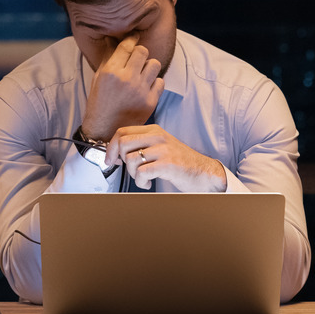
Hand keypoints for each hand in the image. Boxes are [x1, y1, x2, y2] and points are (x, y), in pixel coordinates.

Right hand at [81, 35, 163, 140]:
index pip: (126, 46)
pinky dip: (155, 82)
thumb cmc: (99, 103)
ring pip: (154, 64)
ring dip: (149, 66)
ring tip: (142, 74)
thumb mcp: (98, 78)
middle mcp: (127, 79)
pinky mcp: (150, 102)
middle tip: (136, 59)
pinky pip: (161, 82)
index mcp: (111, 71)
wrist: (104, 130)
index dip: (131, 39)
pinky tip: (146, 87)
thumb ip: (108, 58)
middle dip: (139, 53)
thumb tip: (112, 40)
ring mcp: (140, 90)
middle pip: (142, 51)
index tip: (134, 37)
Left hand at [104, 124, 227, 191]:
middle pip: (123, 143)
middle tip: (130, 170)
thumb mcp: (160, 147)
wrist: (204, 172)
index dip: (111, 147)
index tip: (110, 159)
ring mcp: (163, 149)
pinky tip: (148, 183)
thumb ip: (141, 146)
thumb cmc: (180, 162)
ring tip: (144, 178)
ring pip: (131, 160)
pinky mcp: (168, 164)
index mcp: (154, 130)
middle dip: (121, 160)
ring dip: (133, 175)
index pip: (122, 131)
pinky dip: (141, 182)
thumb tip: (115, 153)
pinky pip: (142, 173)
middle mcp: (158, 136)